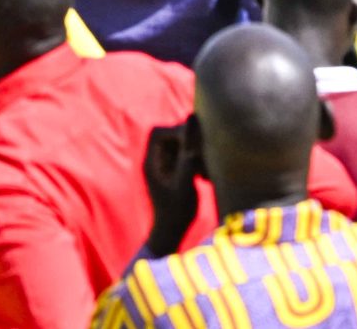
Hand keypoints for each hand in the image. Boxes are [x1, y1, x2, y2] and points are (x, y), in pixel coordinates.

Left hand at [139, 120, 202, 257]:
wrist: (173, 235)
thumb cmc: (177, 212)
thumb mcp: (185, 182)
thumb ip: (188, 152)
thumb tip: (192, 121)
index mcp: (151, 161)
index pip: (159, 132)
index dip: (178, 133)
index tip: (194, 146)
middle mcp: (155, 161)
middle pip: (171, 137)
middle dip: (190, 144)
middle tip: (204, 159)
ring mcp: (165, 168)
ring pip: (181, 147)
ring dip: (197, 155)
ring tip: (205, 172)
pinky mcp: (175, 173)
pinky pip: (186, 158)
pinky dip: (198, 164)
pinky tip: (205, 178)